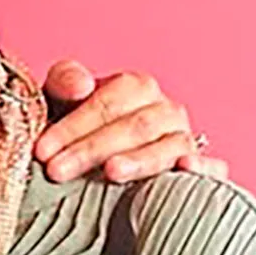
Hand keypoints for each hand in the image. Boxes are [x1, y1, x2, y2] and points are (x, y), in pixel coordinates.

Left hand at [36, 60, 224, 183]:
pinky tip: (185, 168)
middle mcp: (165, 111)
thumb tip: (82, 87)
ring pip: (169, 146)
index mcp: (137, 88)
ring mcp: (184, 141)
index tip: (42, 150)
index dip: (74, 125)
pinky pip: (213, 168)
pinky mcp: (200, 171)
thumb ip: (64, 82)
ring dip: (140, 160)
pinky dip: (204, 169)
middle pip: (135, 125)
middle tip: (56, 170)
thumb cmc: (76, 133)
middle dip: (92, 148)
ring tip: (110, 172)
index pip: (110, 101)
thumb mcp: (60, 102)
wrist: (94, 165)